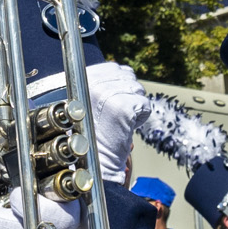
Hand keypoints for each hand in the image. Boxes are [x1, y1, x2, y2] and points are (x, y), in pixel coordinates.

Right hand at [84, 63, 144, 185]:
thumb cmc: (92, 134)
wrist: (94, 161)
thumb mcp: (88, 100)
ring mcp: (107, 95)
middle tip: (117, 114)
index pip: (113, 67)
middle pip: (128, 76)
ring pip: (138, 90)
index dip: (119, 84)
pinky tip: (126, 127)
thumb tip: (124, 71)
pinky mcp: (123, 108)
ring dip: (135, 105)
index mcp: (82, 79)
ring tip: (120, 120)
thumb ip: (101, 83)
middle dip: (129, 94)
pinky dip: (141, 117)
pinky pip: (145, 105)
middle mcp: (92, 84)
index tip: (112, 102)